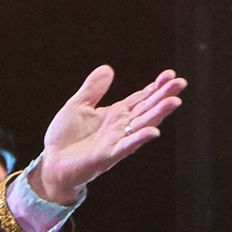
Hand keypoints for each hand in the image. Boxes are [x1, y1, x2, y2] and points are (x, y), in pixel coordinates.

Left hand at [29, 66, 186, 203]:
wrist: (51, 163)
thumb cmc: (65, 137)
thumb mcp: (78, 106)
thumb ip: (93, 89)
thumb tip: (108, 68)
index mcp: (116, 114)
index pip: (141, 98)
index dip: (156, 87)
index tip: (170, 74)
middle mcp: (121, 127)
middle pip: (147, 109)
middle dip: (164, 96)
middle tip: (181, 83)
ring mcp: (116, 142)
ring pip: (142, 126)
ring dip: (158, 115)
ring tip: (174, 101)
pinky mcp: (106, 156)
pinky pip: (125, 147)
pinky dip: (138, 139)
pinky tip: (152, 132)